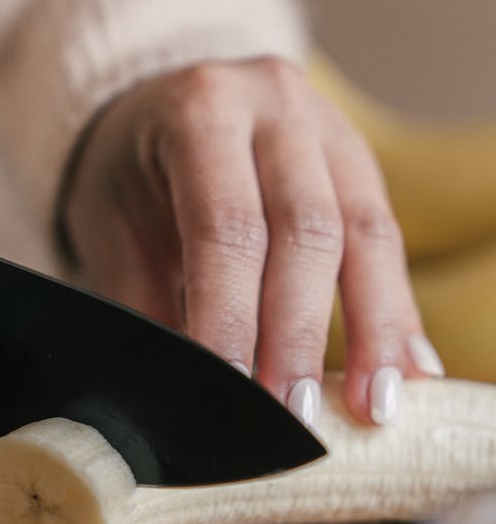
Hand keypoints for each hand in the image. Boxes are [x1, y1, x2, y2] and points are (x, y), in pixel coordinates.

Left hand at [60, 57, 444, 425]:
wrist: (155, 113)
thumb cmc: (128, 180)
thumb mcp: (115, 235)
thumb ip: (146, 310)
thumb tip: (182, 399)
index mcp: (200, 111)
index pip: (226, 226)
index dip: (233, 316)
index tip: (235, 392)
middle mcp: (274, 107)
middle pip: (306, 229)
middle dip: (301, 335)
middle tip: (296, 416)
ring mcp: (330, 129)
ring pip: (367, 234)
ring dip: (374, 330)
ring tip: (374, 406)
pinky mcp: (361, 165)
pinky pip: (388, 241)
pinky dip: (396, 312)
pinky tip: (409, 368)